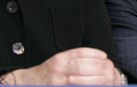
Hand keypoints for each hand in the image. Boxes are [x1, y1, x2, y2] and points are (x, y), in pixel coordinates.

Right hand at [0, 47, 121, 84]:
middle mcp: (58, 68)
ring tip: (105, 77)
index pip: (80, 53)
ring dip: (95, 77)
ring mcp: (58, 80)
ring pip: (80, 76)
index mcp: (60, 58)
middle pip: (82, 65)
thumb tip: (94, 59)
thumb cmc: (46, 73)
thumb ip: (73, 60)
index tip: (104, 56)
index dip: (94, 54)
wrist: (28, 83)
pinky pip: (76, 86)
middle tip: (108, 67)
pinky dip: (87, 84)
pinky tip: (95, 84)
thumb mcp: (58, 62)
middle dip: (97, 66)